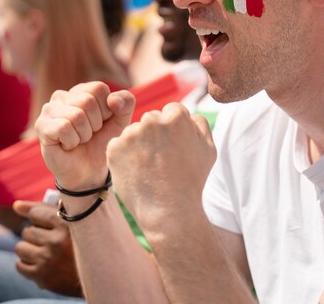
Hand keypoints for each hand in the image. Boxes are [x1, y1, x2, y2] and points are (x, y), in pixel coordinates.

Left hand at [13, 200, 81, 296]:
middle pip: (27, 232)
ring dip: (29, 250)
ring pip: (20, 248)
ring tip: (44, 253)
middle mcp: (56, 241)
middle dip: (35, 236)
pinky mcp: (42, 277)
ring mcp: (48, 260)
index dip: (38, 218)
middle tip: (50, 242)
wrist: (99, 276)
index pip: (35, 213)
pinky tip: (42, 264)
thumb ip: (44, 209)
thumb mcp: (71, 222)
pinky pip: (20, 265)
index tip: (46, 224)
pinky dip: (28, 264)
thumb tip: (16, 205)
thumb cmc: (80, 243)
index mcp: (66, 224)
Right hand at [35, 81, 134, 190]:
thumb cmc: (102, 142)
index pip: (99, 88)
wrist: (89, 171)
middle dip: (95, 124)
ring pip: (77, 115)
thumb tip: (112, 99)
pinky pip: (64, 128)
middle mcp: (62, 96)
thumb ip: (126, 103)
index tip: (102, 123)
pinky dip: (72, 142)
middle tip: (89, 135)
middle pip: (87, 101)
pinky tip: (68, 145)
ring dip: (84, 135)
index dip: (106, 110)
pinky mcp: (41, 126)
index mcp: (81, 90)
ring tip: (79, 140)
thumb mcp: (121, 121)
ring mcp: (48, 110)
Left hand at [106, 103, 216, 228]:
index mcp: (176, 117)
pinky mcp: (114, 148)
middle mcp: (152, 120)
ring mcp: (131, 134)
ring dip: (138, 144)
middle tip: (161, 160)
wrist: (169, 211)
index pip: (171, 111)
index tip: (173, 148)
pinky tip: (136, 172)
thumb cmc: (191, 181)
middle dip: (154, 134)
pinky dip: (124, 156)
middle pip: (151, 119)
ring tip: (149, 168)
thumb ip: (200, 123)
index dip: (173, 130)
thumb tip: (187, 113)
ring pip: (134, 132)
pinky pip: (119, 145)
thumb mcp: (209, 149)